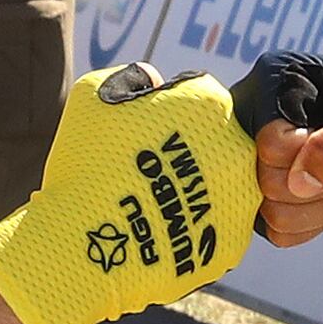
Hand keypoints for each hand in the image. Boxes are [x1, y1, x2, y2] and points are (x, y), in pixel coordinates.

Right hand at [0, 65, 256, 323]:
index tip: (143, 135)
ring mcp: (240, 200)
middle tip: (146, 171)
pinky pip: (218, 226)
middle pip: (219, 143)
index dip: (169, 115)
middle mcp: (238, 149)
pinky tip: (161, 229)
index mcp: (211, 104)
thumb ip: (136, 78)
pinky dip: (196, 227)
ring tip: (152, 204)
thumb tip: (156, 82)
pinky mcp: (233, 243)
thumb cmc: (85, 163)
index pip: (200, 100)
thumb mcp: (96, 95)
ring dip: (197, 189)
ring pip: (223, 185)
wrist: (82, 245)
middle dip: (192, 151)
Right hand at [234, 50, 322, 233]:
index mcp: (273, 81)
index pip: (266, 140)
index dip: (308, 154)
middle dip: (318, 183)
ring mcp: (256, 162)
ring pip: (267, 213)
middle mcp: (253, 121)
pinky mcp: (267, 196)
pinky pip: (276, 232)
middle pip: (262, 180)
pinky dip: (312, 222)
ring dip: (319, 205)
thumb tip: (300, 182)